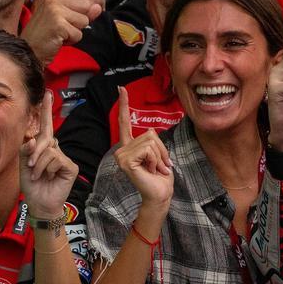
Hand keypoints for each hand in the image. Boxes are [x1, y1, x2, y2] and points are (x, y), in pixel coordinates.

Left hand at [20, 91, 76, 218]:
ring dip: (38, 164)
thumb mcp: (23, 164)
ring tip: (37, 175)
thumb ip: (26, 149)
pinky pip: (56, 159)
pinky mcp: (70, 167)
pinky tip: (48, 177)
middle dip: (34, 152)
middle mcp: (56, 150)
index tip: (48, 94)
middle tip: (30, 167)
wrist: (39, 203)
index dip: (46, 110)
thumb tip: (35, 140)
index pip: (46, 126)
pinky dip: (46, 168)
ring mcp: (64, 158)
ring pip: (49, 150)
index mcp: (44, 147)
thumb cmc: (32, 185)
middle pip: (45, 138)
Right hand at [23, 0, 104, 64]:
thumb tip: (97, 7)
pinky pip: (79, 33)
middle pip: (87, 5)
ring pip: (85, 20)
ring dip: (76, 30)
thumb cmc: (48, 32)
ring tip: (60, 31)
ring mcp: (55, 8)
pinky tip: (59, 39)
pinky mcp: (58, 22)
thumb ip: (83, 10)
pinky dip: (72, 40)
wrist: (28, 48)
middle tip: (62, 25)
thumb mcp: (66, 18)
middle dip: (80, 19)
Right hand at [114, 87, 173, 234]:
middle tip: (159, 166)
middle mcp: (122, 149)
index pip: (125, 122)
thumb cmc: (160, 176)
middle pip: (149, 134)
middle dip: (161, 150)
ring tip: (155, 169)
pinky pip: (148, 149)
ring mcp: (121, 155)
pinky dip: (156, 159)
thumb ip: (152, 142)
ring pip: (150, 141)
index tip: (121, 88)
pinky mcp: (126, 161)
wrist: (160, 194)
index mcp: (129, 146)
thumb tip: (148, 132)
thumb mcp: (159, 154)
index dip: (124, 104)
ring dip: (159, 156)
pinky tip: (151, 170)